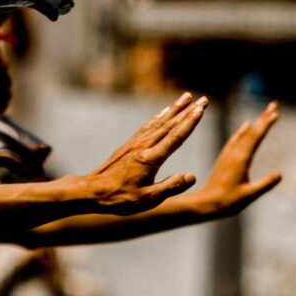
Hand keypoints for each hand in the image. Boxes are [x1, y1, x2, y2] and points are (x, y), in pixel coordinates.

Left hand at [87, 92, 208, 214]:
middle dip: (187, 111)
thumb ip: (170, 187)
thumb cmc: (120, 198)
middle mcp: (144, 146)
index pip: (175, 137)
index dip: (190, 122)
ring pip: (159, 122)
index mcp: (151, 158)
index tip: (201, 109)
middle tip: (203, 99)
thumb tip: (192, 176)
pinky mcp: (129, 145)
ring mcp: (135, 144)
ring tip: (185, 97)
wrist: (92, 191)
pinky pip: (147, 126)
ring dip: (174, 109)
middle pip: (170, 125)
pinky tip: (163, 112)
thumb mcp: (148, 199)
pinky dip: (158, 117)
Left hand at [189, 102, 281, 217]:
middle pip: (251, 131)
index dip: (266, 124)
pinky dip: (243, 131)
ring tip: (265, 114)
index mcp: (240, 159)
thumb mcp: (249, 195)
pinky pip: (235, 139)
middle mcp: (234, 153)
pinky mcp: (225, 158)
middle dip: (263, 118)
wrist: (204, 203)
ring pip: (244, 134)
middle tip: (274, 105)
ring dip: (255, 123)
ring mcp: (228, 154)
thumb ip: (265, 184)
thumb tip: (279, 174)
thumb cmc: (227, 202)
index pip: (255, 137)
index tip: (275, 113)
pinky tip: (246, 127)